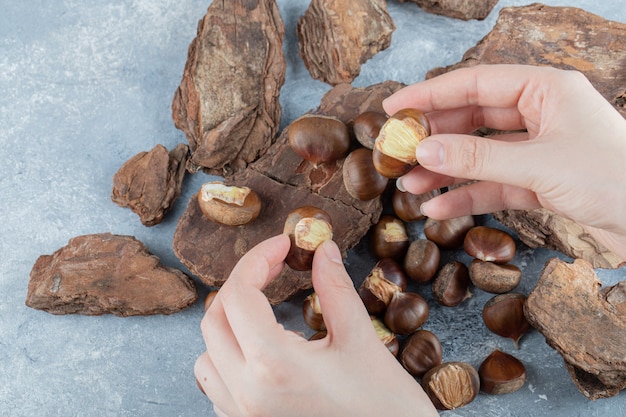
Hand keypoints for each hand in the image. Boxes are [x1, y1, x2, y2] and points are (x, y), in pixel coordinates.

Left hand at [195, 234, 436, 416]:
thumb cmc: (385, 408)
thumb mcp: (361, 340)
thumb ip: (335, 288)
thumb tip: (323, 250)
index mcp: (272, 365)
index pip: (239, 295)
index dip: (258, 259)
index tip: (283, 245)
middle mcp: (246, 393)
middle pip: (214, 320)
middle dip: (242, 284)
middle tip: (276, 266)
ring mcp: (242, 416)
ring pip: (206, 355)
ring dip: (228, 323)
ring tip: (265, 308)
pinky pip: (218, 386)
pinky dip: (229, 357)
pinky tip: (262, 348)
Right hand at [383, 64, 625, 260]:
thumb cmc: (614, 179)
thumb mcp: (538, 165)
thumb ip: (477, 159)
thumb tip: (423, 151)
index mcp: (546, 89)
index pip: (476, 84)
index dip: (431, 94)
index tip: (394, 107)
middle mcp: (541, 114)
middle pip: (473, 119)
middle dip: (435, 138)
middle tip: (397, 151)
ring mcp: (541, 150)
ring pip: (480, 155)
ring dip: (445, 171)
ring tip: (408, 186)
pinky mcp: (542, 183)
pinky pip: (495, 185)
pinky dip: (467, 197)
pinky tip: (438, 208)